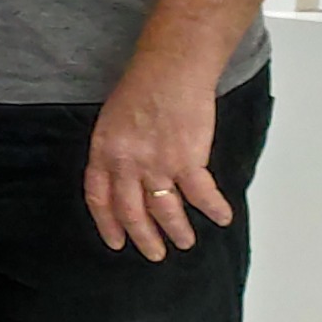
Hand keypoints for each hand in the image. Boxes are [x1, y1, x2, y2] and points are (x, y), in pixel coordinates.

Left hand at [85, 59, 232, 260]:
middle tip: (155, 253)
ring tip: (185, 242)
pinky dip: (213, 209)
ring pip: (165, 211)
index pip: (99, 199)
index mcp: (104, 152)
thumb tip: (125, 178)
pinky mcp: (186, 160)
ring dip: (178, 231)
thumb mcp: (112, 120)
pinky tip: (221, 217)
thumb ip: (116, 151)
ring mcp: (156, 164)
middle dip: (145, 238)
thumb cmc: (143, 86)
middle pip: (132, 213)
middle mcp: (126, 164)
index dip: (108, 224)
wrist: (170, 68)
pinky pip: (201, 195)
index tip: (117, 241)